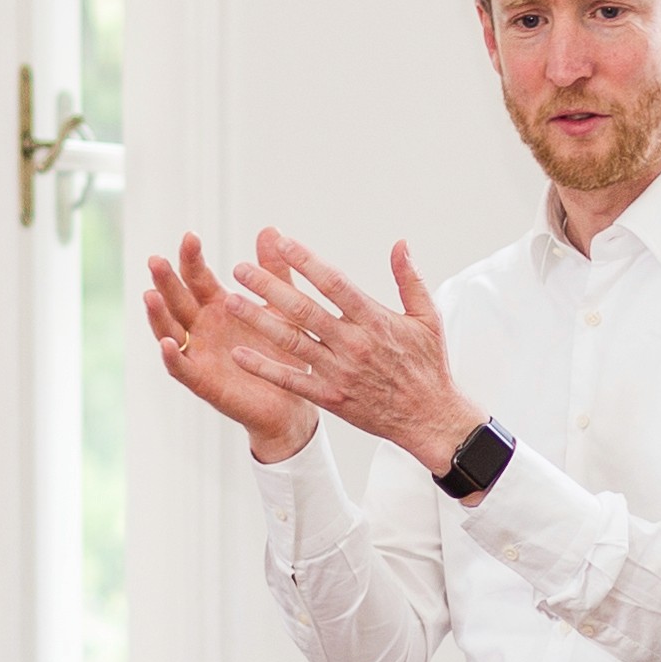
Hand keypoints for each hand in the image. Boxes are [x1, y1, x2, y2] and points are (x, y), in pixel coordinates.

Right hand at [148, 235, 317, 462]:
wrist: (294, 399)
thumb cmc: (284, 351)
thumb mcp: (282, 306)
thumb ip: (273, 272)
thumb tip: (269, 229)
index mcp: (218, 305)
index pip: (198, 277)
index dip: (191, 258)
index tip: (190, 236)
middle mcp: (202, 327)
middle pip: (177, 300)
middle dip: (166, 281)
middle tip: (156, 260)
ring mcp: (199, 354)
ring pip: (170, 331)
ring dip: (158, 315)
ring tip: (149, 295)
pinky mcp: (203, 382)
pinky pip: (182, 369)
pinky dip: (171, 357)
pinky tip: (165, 343)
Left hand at [227, 233, 489, 475]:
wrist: (430, 418)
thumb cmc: (428, 366)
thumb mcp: (428, 318)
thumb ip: (409, 279)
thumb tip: (400, 244)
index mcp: (375, 320)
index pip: (334, 283)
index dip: (305, 261)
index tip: (280, 243)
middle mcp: (353, 344)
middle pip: (304, 309)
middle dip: (269, 286)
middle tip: (240, 268)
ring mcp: (339, 372)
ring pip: (292, 342)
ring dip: (258, 320)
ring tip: (231, 301)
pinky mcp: (331, 398)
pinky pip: (292, 381)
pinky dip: (265, 368)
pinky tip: (240, 355)